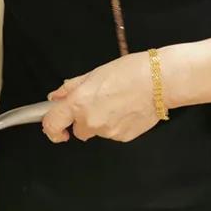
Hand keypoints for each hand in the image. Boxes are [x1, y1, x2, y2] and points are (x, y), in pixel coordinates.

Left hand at [41, 51, 161, 143]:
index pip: (52, 124)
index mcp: (79, 103)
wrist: (160, 81)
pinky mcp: (123, 138)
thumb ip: (72, 87)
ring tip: (117, 101)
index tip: (55, 127)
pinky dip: (117, 124)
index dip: (51, 127)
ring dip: (101, 121)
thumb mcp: (94, 73)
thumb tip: (56, 96)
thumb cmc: (130, 71)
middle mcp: (90, 121)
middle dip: (83, 119)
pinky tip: (127, 109)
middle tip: (98, 101)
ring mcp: (108, 133)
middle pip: (78, 130)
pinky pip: (113, 133)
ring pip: (97, 131)